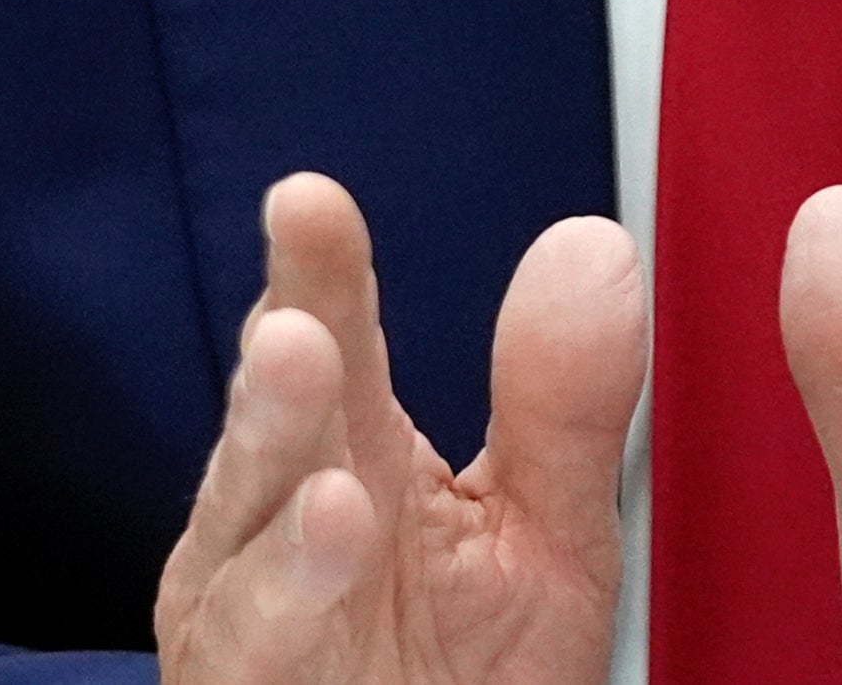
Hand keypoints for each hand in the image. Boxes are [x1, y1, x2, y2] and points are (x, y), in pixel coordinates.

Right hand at [155, 174, 647, 684]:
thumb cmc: (470, 674)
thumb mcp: (546, 534)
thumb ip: (563, 405)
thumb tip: (594, 246)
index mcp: (352, 456)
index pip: (330, 339)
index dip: (316, 273)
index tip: (310, 204)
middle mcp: (277, 521)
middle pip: (275, 425)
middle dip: (280, 377)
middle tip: (299, 326)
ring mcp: (248, 610)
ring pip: (249, 534)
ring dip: (279, 492)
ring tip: (334, 468)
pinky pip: (256, 639)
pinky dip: (288, 592)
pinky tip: (333, 529)